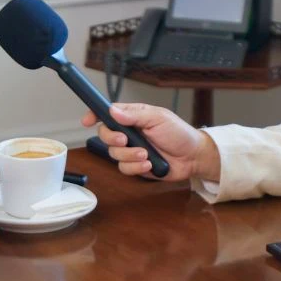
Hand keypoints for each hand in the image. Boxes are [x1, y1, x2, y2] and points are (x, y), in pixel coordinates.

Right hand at [81, 103, 219, 181]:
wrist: (192, 157)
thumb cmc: (179, 133)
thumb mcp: (158, 118)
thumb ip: (135, 115)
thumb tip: (113, 111)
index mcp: (132, 116)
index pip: (107, 113)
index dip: (94, 115)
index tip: (87, 120)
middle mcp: (128, 133)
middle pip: (105, 135)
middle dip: (113, 139)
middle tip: (126, 139)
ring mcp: (131, 150)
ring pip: (114, 154)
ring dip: (130, 155)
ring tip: (146, 154)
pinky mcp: (135, 166)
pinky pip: (124, 168)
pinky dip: (136, 167)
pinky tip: (149, 164)